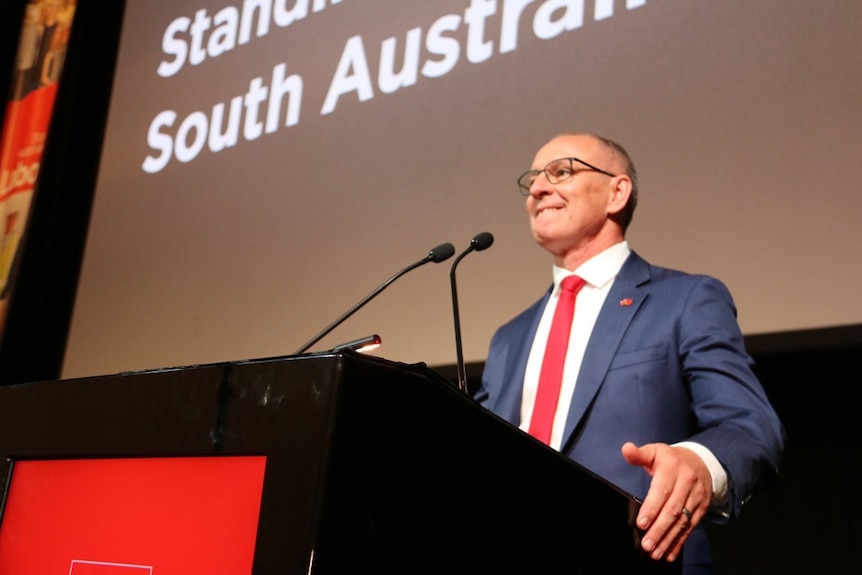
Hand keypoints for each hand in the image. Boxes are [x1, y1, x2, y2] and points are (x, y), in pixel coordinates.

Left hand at [621, 442, 712, 562]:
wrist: (702, 461)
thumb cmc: (671, 459)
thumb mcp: (655, 451)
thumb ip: (639, 454)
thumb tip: (626, 449)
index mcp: (673, 467)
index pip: (662, 490)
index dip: (652, 508)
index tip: (641, 523)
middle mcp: (687, 483)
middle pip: (673, 509)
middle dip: (659, 529)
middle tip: (647, 544)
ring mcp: (696, 497)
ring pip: (682, 521)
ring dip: (668, 539)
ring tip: (655, 552)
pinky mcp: (702, 508)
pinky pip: (690, 527)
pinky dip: (680, 542)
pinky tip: (669, 554)